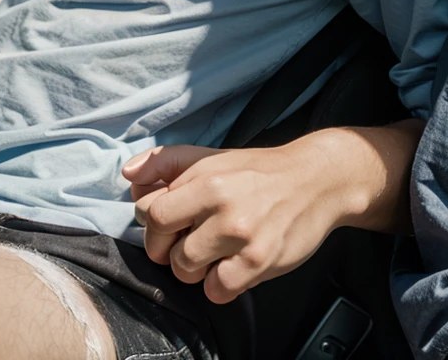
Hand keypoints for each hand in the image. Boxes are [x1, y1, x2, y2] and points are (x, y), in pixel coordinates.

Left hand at [122, 135, 359, 303]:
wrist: (319, 179)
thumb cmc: (261, 171)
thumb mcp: (215, 157)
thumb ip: (169, 161)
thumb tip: (129, 173)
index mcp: (206, 177)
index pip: (152, 213)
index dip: (157, 226)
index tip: (175, 225)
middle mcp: (221, 204)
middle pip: (164, 249)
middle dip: (174, 250)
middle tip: (197, 240)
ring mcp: (241, 234)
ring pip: (187, 271)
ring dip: (199, 268)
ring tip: (221, 251)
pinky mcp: (259, 260)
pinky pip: (217, 290)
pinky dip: (223, 284)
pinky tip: (237, 264)